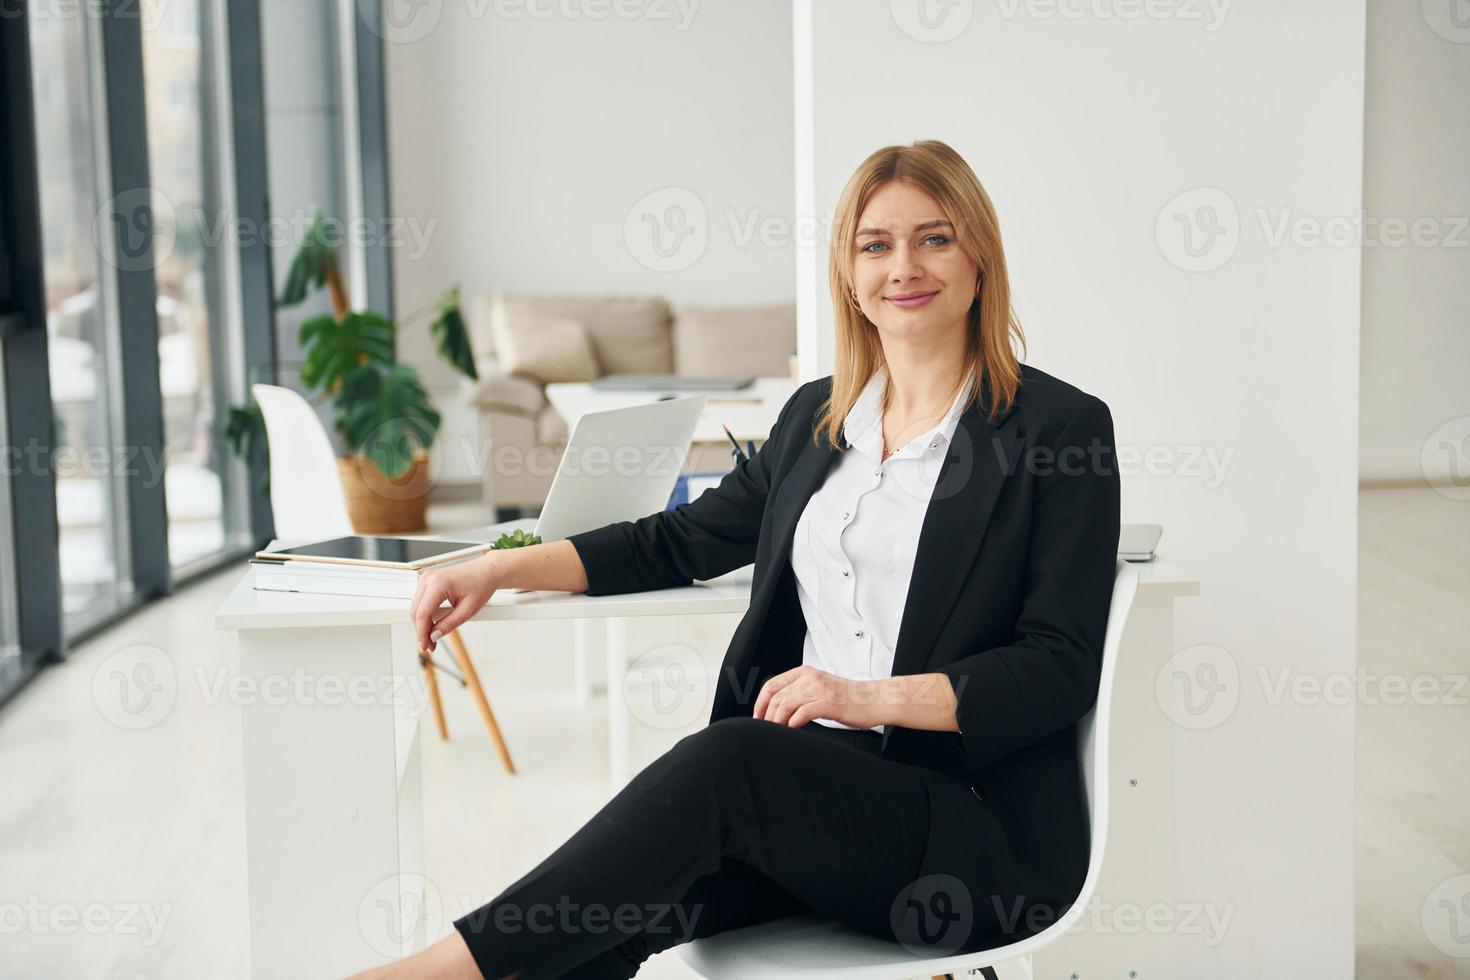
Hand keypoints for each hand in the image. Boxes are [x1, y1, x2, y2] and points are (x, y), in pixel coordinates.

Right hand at [410, 555, 502, 651]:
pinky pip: (420, 601)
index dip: (422, 633)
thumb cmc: (481, 585)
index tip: (425, 646)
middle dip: (421, 630)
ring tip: (432, 637)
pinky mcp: (428, 580)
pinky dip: (425, 614)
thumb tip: (434, 636)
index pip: (422, 614)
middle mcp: (429, 578)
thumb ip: (449, 624)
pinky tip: (433, 625)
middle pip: (415, 611)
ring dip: (422, 623)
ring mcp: (427, 578)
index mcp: (438, 584)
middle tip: (430, 646)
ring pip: (416, 607)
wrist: (486, 571)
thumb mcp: (468, 610)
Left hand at [753, 666, 879, 729]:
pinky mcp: (829, 703)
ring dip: (776, 721)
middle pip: (777, 696)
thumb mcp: (820, 687)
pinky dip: (792, 722)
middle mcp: (811, 678)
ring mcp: (820, 689)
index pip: (772, 684)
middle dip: (766, 715)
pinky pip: (802, 712)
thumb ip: (801, 691)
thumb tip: (778, 708)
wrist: (875, 699)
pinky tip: (792, 729)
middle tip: (764, 729)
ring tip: (776, 731)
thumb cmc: (849, 698)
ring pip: (786, 704)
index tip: (758, 717)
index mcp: (806, 672)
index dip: (760, 702)